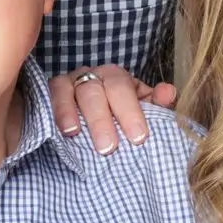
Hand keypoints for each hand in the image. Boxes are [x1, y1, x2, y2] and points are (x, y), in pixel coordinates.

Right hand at [49, 64, 176, 154]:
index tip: (138, 137)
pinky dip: (58, 110)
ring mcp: (72, 81)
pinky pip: (53, 95)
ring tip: (76, 136)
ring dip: (73, 113)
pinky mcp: (55, 91)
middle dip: (102, 119)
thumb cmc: (121, 117)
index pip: (123, 89)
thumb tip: (169, 92)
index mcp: (118, 78)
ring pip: (70, 90)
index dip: (130, 112)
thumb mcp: (142, 111)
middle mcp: (94, 75)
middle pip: (95, 90)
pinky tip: (65, 130)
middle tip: (109, 147)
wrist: (94, 122)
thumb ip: (157, 104)